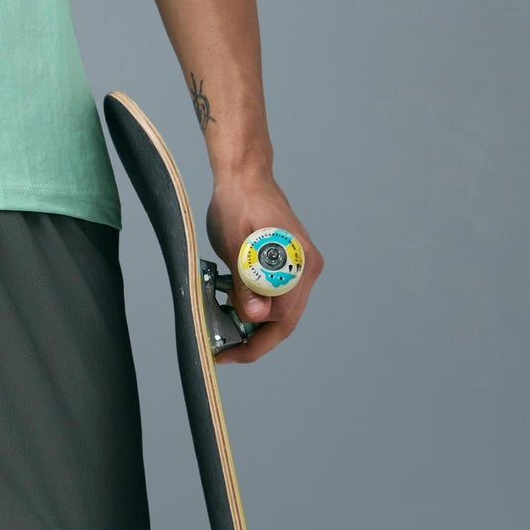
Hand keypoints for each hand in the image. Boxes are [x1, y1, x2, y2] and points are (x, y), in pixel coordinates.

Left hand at [204, 181, 322, 366]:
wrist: (245, 177)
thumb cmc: (237, 203)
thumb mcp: (234, 244)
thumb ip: (247, 281)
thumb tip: (258, 315)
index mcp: (299, 262)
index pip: (282, 319)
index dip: (254, 343)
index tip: (226, 352)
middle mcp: (307, 268)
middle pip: (284, 320)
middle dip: (253, 338)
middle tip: (222, 345)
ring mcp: (302, 266)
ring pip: (281, 311)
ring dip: (254, 322)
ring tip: (223, 321)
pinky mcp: (292, 264)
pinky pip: (278, 296)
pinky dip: (256, 305)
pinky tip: (235, 302)